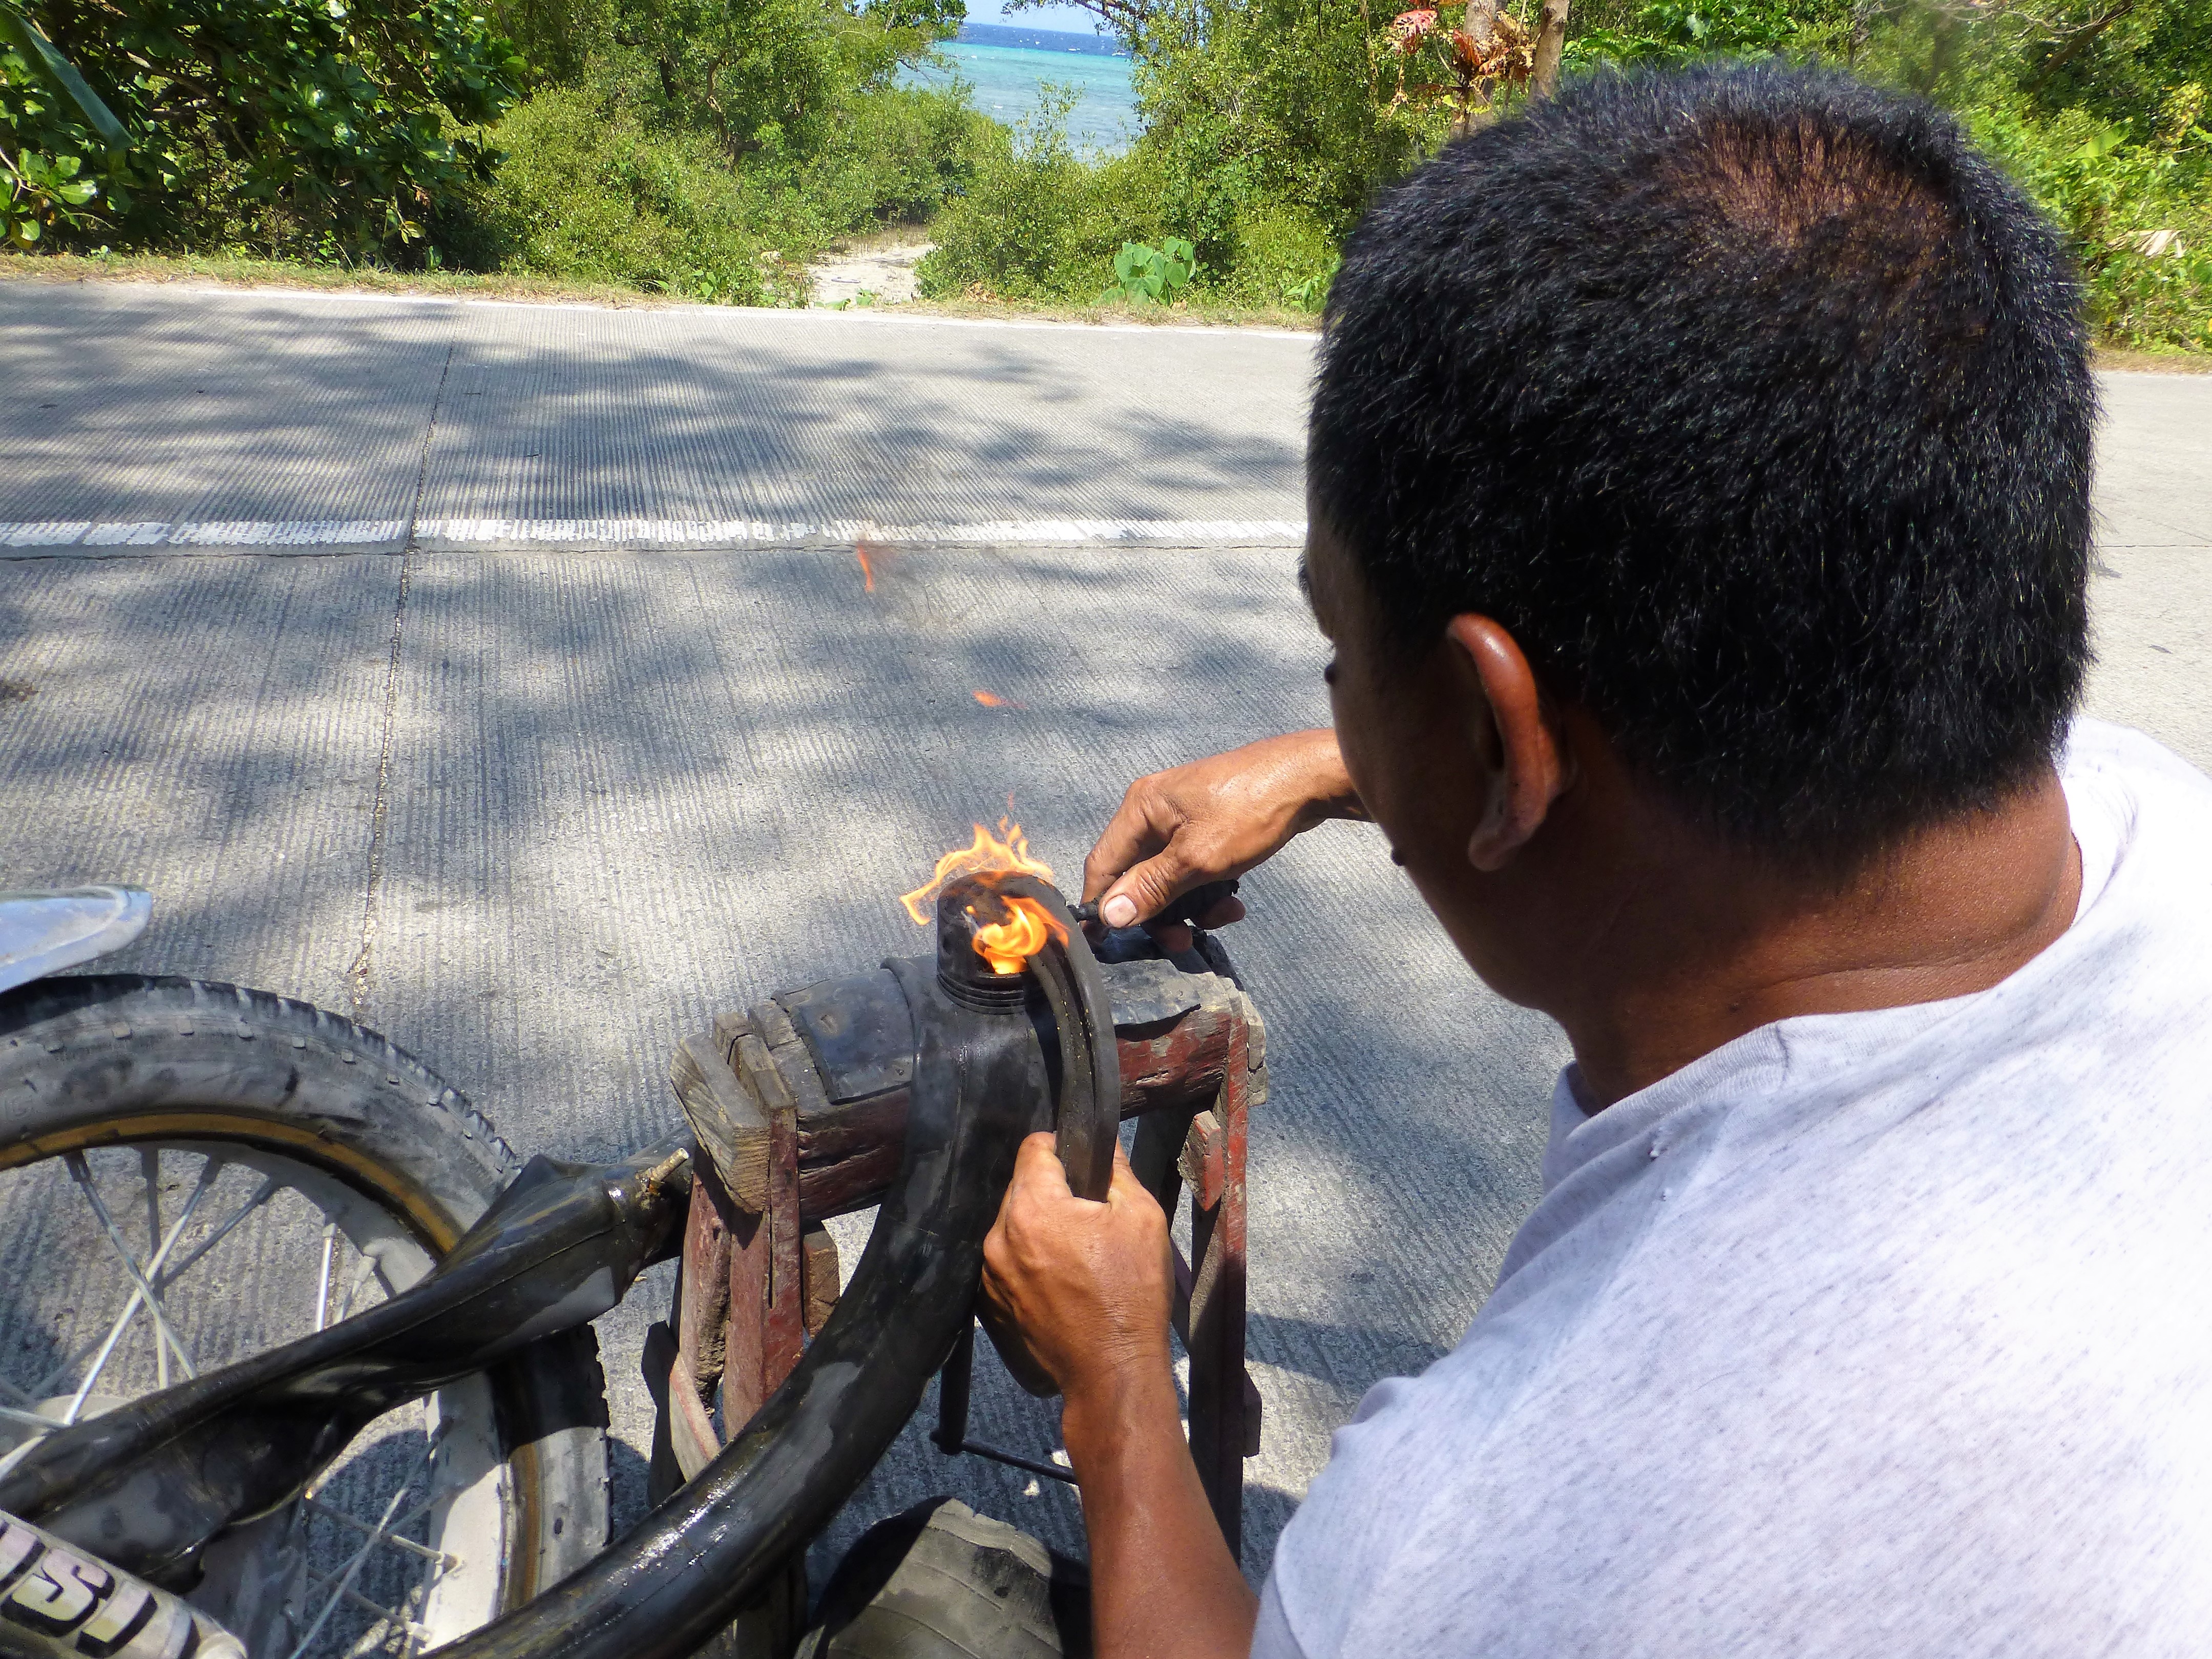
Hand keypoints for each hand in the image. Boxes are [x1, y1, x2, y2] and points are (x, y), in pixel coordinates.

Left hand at [980, 1135, 1172, 1407]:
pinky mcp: (990, 1302)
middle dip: (1052, 1189)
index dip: (1062, 1145)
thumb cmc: (1131, 1292)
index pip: (1034, 1146)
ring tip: (1076, 1251)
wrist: (1111, 1370)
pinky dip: (1028, 1259)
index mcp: (1033, 1206)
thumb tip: (1102, 1145)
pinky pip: (1006, 1260)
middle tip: (1088, 1213)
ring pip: (1012, 1224)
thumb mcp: (1142, 1217)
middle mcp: (999, 1235)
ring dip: (1039, 1226)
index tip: (1083, 1163)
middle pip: (1021, 1186)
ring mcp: (990, 1272)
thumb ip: (1116, 1170)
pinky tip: (1061, 1279)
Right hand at [1083, 729, 1362, 950]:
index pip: (1103, 865)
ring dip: (1191, 904)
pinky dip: (1208, 888)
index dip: (1102, 906)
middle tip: (1182, 942)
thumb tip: (1108, 915)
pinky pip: (1193, 867)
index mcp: (1141, 809)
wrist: (1309, 779)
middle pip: (1137, 875)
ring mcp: (1182, 818)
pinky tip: (1234, 901)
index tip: (1107, 945)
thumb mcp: (1197, 859)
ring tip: (1224, 915)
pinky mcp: (1207, 826)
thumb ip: (1151, 888)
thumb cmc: (1250, 812)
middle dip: (1160, 912)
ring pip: (1169, 876)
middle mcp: (1154, 811)